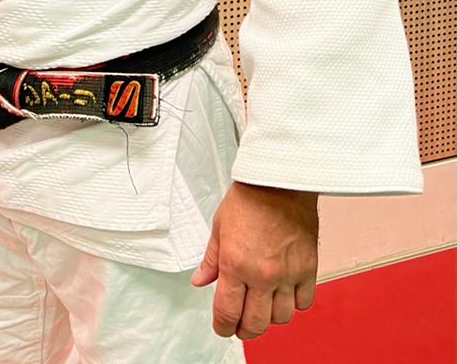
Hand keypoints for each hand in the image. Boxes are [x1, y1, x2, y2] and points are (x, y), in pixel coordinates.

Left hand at [191, 181, 317, 339]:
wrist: (280, 180)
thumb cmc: (250, 197)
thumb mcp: (220, 226)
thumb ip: (210, 259)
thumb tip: (201, 280)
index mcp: (236, 264)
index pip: (228, 313)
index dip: (223, 326)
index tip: (223, 327)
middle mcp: (262, 274)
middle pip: (255, 324)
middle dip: (245, 329)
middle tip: (241, 323)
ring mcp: (288, 273)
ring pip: (281, 317)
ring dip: (270, 316)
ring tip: (263, 303)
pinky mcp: (308, 267)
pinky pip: (304, 302)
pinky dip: (294, 302)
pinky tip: (285, 291)